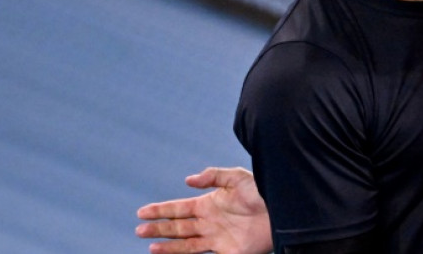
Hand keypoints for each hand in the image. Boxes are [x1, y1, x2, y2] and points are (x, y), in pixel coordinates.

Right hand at [136, 167, 272, 253]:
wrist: (283, 209)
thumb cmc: (261, 191)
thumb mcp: (237, 177)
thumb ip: (213, 176)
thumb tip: (187, 181)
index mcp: (209, 204)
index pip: (178, 208)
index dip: (160, 210)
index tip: (142, 212)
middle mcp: (209, 222)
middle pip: (177, 227)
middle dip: (158, 229)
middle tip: (139, 231)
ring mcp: (217, 238)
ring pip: (186, 244)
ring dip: (168, 247)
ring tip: (150, 248)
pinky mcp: (228, 252)